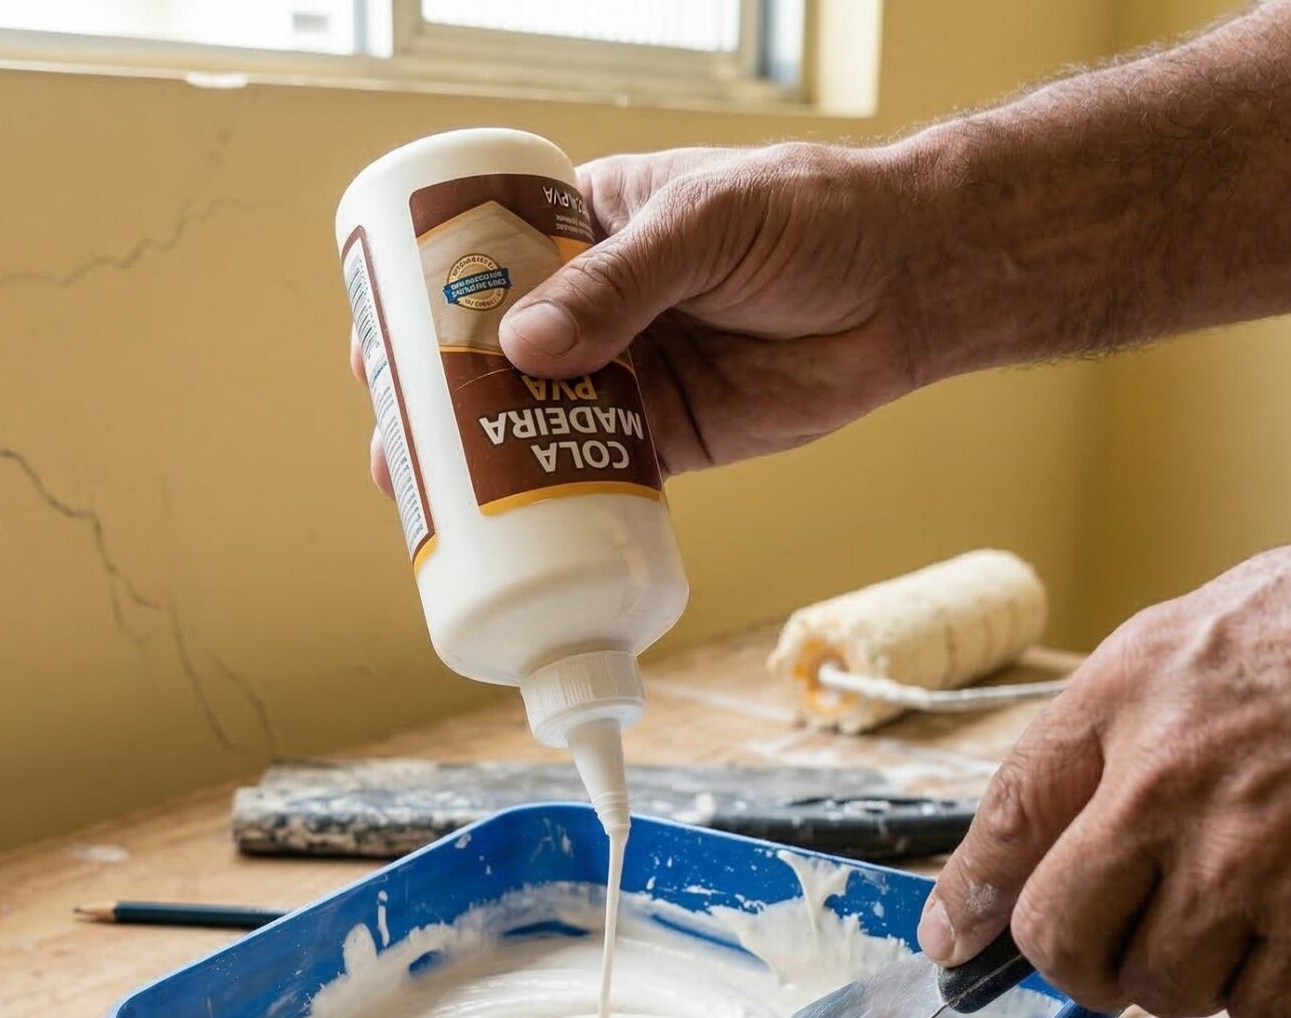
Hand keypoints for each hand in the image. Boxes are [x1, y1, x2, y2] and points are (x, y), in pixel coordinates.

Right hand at [354, 141, 939, 488]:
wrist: (912, 280)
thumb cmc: (811, 214)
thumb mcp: (702, 223)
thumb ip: (618, 284)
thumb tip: (524, 350)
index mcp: (587, 226)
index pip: (482, 264)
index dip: (423, 308)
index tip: (377, 347)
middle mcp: (597, 305)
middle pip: (490, 358)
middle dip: (431, 403)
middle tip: (392, 445)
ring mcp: (632, 374)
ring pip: (533, 422)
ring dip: (478, 462)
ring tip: (425, 498)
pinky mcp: (674, 438)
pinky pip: (598, 475)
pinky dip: (555, 503)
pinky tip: (510, 529)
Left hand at [914, 496, 1290, 1017]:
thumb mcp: (1232, 618)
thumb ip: (1144, 718)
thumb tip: (1085, 814)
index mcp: (1130, 694)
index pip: (1003, 822)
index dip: (970, 899)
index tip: (955, 942)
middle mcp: (1164, 787)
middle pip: (1059, 938)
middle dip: (1082, 960)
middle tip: (1130, 949)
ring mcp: (1245, 871)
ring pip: (1162, 989)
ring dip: (1202, 970)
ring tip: (1277, 902)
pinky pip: (1265, 1015)